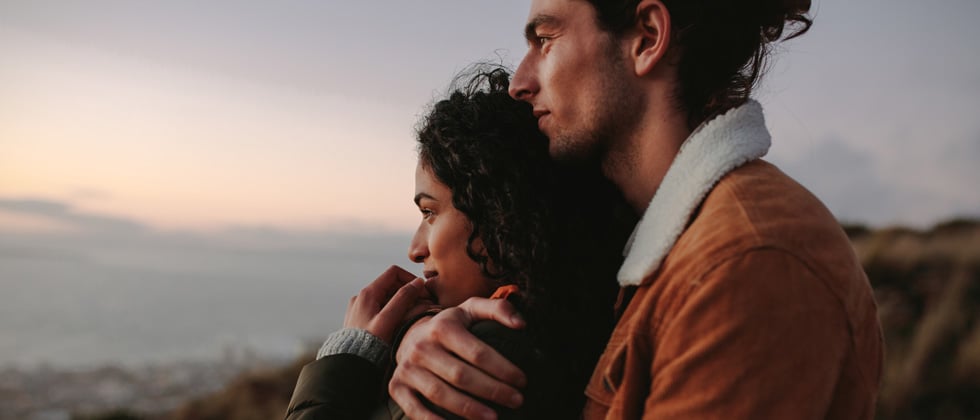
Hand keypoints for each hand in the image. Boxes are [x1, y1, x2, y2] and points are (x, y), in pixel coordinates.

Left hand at [345, 265, 431, 343]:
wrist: (349, 365)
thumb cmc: (369, 345)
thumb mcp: (389, 320)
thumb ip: (403, 299)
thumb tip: (418, 282)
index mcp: (368, 293)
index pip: (394, 272)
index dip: (411, 279)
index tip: (423, 292)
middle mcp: (362, 297)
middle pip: (391, 284)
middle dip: (409, 292)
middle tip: (423, 305)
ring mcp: (360, 308)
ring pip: (387, 297)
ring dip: (402, 302)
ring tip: (413, 316)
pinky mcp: (361, 319)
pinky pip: (381, 308)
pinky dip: (393, 311)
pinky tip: (400, 324)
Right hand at [389, 297, 526, 419]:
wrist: (408, 335)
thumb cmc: (448, 326)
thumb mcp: (470, 310)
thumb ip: (498, 309)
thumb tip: (521, 324)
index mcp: (442, 327)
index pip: (478, 353)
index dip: (503, 369)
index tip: (522, 381)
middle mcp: (422, 347)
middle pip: (461, 376)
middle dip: (493, 391)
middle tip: (516, 400)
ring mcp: (408, 369)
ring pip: (440, 394)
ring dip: (469, 410)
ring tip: (494, 417)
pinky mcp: (397, 387)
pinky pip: (414, 410)